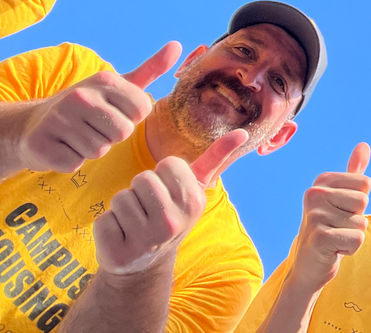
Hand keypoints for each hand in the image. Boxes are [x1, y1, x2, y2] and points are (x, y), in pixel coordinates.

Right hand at [17, 42, 179, 173]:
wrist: (33, 123)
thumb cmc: (86, 106)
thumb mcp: (118, 85)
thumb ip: (151, 69)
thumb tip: (178, 45)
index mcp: (105, 80)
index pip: (142, 110)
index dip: (131, 118)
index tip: (114, 112)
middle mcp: (81, 96)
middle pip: (122, 132)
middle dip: (112, 136)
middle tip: (94, 126)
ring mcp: (59, 119)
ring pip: (99, 150)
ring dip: (91, 149)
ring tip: (77, 135)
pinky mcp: (42, 145)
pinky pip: (76, 163)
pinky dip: (71, 160)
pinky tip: (62, 146)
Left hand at [93, 128, 247, 274]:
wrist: (145, 264)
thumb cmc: (170, 214)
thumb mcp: (194, 189)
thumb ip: (216, 158)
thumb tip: (243, 132)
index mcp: (194, 203)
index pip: (168, 164)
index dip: (164, 176)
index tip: (168, 193)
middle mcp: (172, 223)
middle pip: (142, 179)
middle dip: (140, 190)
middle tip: (149, 209)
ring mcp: (146, 241)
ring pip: (120, 198)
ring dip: (122, 208)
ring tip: (135, 223)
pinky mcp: (118, 254)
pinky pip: (103, 220)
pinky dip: (107, 226)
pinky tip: (121, 238)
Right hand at [290, 143, 370, 290]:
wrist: (309, 264)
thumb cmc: (330, 227)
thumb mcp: (341, 197)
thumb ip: (353, 171)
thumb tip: (364, 145)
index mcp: (322, 180)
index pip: (365, 185)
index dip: (358, 203)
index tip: (340, 212)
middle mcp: (315, 194)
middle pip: (364, 202)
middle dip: (356, 219)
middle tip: (337, 228)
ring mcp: (315, 215)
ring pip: (361, 223)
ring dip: (352, 236)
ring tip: (334, 239)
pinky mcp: (319, 238)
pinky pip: (356, 239)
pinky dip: (350, 249)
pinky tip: (333, 251)